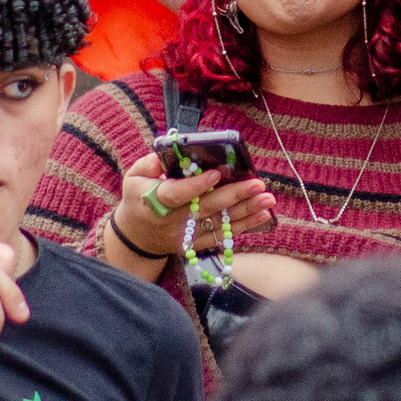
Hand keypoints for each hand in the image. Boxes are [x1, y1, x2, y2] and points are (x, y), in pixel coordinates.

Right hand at [113, 152, 274, 258]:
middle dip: (234, 195)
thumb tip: (162, 156)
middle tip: (258, 184)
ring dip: (246, 211)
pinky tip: (262, 215)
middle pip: (206, 208)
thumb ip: (148, 165)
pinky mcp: (197, 244)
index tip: (216, 173)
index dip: (196, 186)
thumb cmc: (138, 198)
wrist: (137, 236)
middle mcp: (172, 220)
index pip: (176, 194)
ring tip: (268, 199)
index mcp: (153, 201)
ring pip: (219, 223)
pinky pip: (223, 236)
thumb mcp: (132, 178)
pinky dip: (244, 227)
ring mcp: (186, 235)